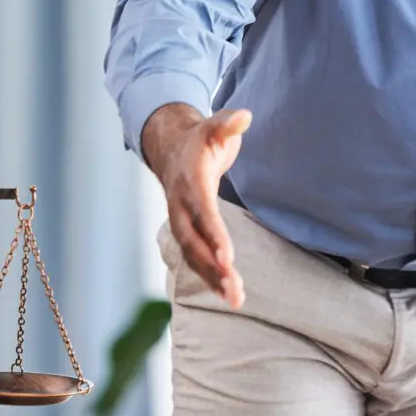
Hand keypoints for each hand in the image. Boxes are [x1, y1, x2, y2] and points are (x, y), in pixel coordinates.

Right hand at [141, 103, 251, 308]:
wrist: (171, 149)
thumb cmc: (200, 140)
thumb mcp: (214, 126)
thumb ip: (227, 123)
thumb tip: (244, 116)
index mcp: (190, 181)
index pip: (202, 211)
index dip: (214, 234)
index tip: (228, 258)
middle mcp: (180, 205)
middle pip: (193, 241)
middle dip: (212, 266)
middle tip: (234, 289)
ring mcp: (180, 220)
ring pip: (192, 255)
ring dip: (212, 278)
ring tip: (235, 299)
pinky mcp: (185, 231)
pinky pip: (194, 258)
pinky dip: (209, 277)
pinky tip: (227, 294)